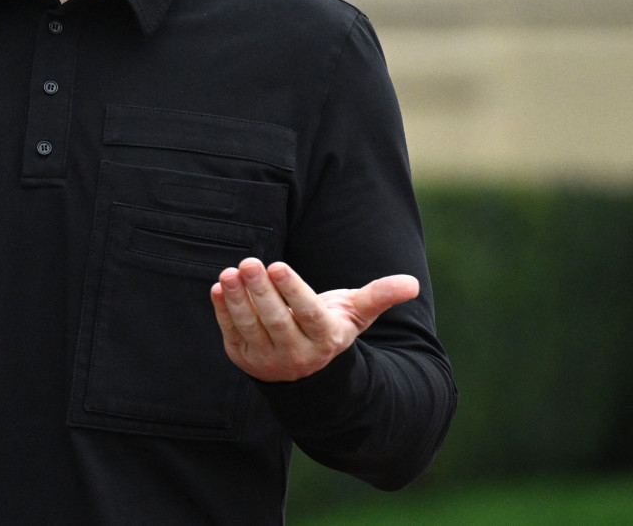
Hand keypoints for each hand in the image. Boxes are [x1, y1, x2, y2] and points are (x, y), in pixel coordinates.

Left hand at [209, 259, 418, 381]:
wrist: (304, 370)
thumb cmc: (330, 327)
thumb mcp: (355, 314)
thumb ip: (378, 296)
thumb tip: (412, 283)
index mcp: (325, 338)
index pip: (307, 314)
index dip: (292, 291)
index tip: (278, 265)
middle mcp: (296, 353)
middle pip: (276, 320)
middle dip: (261, 291)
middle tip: (250, 262)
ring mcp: (267, 358)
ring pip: (250, 327)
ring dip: (238, 299)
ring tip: (231, 272)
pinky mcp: (243, 357)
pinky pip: (230, 332)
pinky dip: (223, 310)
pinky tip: (219, 286)